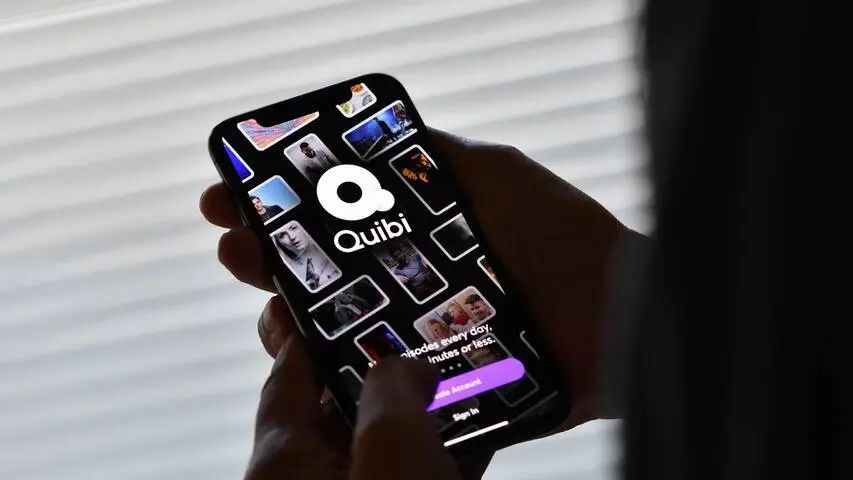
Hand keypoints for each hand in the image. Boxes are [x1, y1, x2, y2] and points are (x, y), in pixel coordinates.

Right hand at [200, 129, 627, 441]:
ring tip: (265, 302)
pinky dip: (326, 378)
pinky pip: (365, 389)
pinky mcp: (430, 390)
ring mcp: (416, 340)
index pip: (332, 223)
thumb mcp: (496, 176)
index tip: (233, 196)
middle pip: (318, 277)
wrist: (618, 321)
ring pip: (329, 335)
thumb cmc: (564, 238)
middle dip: (266, 257)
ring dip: (282, 317)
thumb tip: (369, 138)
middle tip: (233, 244)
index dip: (280, 208)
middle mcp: (409, 288)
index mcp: (417, 238)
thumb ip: (438, 157)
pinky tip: (300, 360)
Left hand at [246, 296, 491, 479]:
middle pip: (343, 404)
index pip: (288, 371)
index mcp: (285, 457)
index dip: (312, 326)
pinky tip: (484, 422)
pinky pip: (417, 471)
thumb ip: (393, 391)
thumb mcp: (391, 448)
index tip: (342, 286)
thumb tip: (408, 366)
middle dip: (384, 363)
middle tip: (423, 320)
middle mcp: (311, 478)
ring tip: (464, 364)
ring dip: (425, 408)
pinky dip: (447, 448)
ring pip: (388, 441)